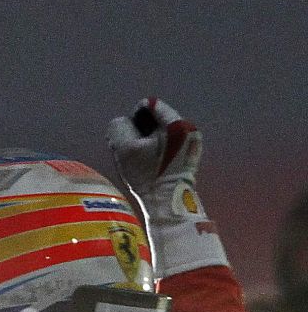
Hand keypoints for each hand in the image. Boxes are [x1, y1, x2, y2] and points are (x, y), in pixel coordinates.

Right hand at [106, 98, 225, 275]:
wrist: (167, 205)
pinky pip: (167, 145)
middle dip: (139, 132)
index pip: (149, 106)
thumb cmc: (146, 177)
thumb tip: (121, 123)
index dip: (133, 119)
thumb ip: (119, 127)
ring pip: (160, 133)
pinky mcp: (189, 157)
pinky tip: (149, 167)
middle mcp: (189, 129)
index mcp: (177, 124)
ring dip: (146, 143)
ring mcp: (192, 143)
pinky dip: (154, 152)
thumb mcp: (124, 149)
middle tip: (132, 151)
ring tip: (139, 161)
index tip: (128, 137)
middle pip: (155, 120)